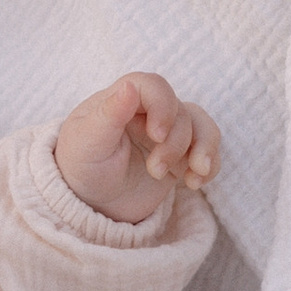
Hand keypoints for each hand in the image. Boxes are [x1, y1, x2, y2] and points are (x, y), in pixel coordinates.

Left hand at [53, 74, 219, 226]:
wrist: (88, 203)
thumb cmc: (80, 166)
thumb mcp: (87, 142)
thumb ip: (109, 114)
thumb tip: (130, 87)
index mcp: (122, 100)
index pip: (154, 86)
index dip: (163, 106)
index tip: (156, 135)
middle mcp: (148, 112)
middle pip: (180, 112)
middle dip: (175, 143)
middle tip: (155, 170)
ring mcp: (166, 134)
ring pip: (201, 127)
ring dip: (203, 150)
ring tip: (194, 176)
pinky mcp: (179, 157)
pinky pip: (207, 150)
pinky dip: (210, 165)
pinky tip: (196, 183)